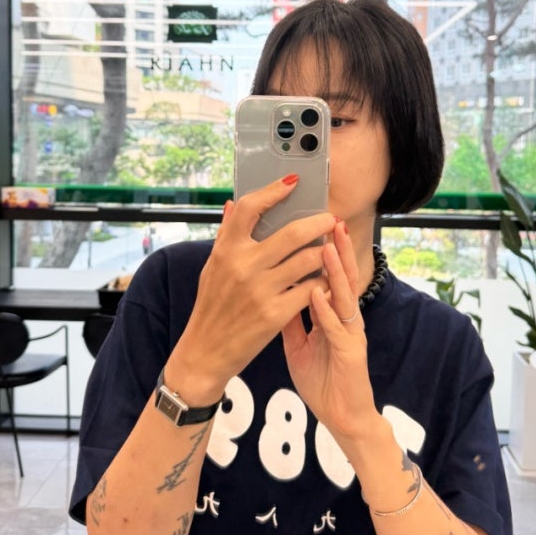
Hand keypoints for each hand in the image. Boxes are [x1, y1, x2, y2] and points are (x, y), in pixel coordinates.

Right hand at [166, 175, 336, 403]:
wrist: (205, 351)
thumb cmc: (211, 306)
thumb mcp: (212, 267)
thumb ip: (226, 236)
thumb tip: (232, 205)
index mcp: (226, 250)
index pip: (248, 208)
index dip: (272, 191)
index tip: (292, 182)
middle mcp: (243, 266)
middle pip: (292, 232)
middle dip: (319, 222)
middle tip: (330, 219)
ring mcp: (260, 290)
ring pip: (308, 259)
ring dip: (325, 252)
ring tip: (330, 249)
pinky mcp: (275, 314)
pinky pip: (310, 289)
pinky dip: (322, 281)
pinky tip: (326, 278)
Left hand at [281, 223, 378, 441]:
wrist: (343, 416)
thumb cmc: (323, 378)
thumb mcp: (299, 343)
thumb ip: (291, 315)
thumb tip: (275, 288)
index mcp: (333, 313)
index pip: (329, 274)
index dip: (325, 249)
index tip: (313, 223)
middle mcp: (345, 317)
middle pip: (342, 275)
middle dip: (337, 247)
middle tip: (329, 218)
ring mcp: (350, 333)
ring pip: (344, 294)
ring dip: (335, 269)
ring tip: (327, 243)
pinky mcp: (350, 353)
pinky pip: (337, 328)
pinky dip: (326, 309)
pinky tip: (318, 292)